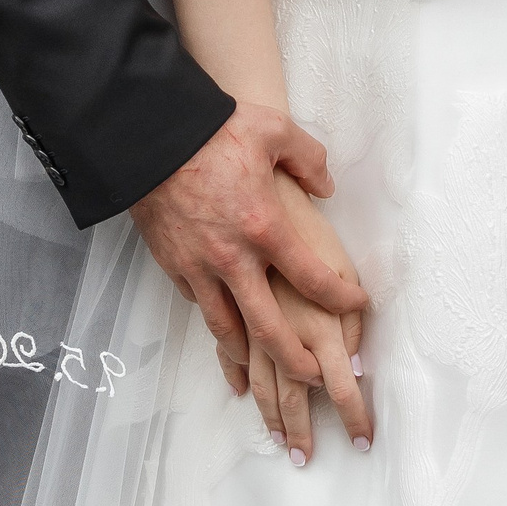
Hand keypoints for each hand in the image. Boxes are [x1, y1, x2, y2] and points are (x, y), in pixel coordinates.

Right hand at [130, 99, 367, 390]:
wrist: (150, 137)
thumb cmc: (214, 130)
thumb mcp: (275, 130)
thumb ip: (310, 160)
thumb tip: (326, 188)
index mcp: (265, 227)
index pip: (314, 279)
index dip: (342, 299)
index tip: (357, 305)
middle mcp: (233, 259)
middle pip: (271, 331)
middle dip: (298, 362)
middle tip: (317, 375)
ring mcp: (199, 268)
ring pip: (227, 331)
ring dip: (252, 356)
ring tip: (269, 368)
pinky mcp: (173, 266)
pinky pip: (198, 306)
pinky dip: (216, 323)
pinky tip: (227, 328)